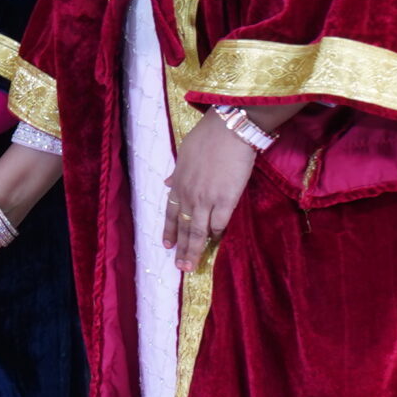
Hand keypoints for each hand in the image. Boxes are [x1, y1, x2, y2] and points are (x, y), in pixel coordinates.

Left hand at [163, 114, 256, 272]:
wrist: (229, 130)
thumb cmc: (207, 137)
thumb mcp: (185, 153)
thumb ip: (178, 171)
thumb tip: (168, 181)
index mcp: (179, 183)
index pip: (170, 212)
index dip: (169, 230)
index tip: (167, 245)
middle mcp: (189, 194)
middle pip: (183, 226)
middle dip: (181, 248)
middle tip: (180, 266)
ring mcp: (207, 199)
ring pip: (198, 231)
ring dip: (194, 250)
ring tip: (191, 266)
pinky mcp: (226, 200)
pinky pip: (220, 223)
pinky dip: (217, 234)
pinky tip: (216, 242)